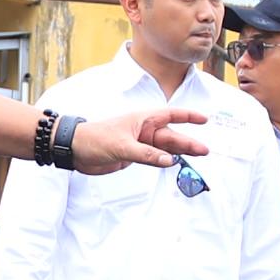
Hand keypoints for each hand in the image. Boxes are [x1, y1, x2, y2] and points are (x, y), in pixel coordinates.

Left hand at [66, 106, 210, 172]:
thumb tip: (170, 161)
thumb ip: (146, 155)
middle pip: (171, 136)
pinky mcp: (134, 156)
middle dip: (188, 142)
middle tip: (204, 151)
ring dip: (180, 153)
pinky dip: (165, 162)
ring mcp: (140, 144)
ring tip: (197, 156)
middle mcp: (143, 130)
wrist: (75, 150)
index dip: (187, 117)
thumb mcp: (122, 146)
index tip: (204, 120)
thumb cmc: (95, 139)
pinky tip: (175, 164)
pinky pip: (154, 158)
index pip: (170, 115)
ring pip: (164, 149)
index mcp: (142, 120)